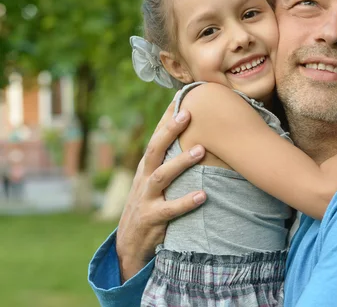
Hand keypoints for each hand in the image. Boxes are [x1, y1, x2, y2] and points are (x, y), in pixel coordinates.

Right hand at [116, 96, 206, 282]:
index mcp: (146, 167)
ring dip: (181, 162)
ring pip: (162, 176)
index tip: (180, 97)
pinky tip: (203, 195)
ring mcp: (146, 198)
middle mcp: (144, 178)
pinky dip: (186, 202)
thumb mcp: (154, 181)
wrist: (130, 244)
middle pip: (154, 149)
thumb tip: (193, 139)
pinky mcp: (152, 219)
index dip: (166, 119)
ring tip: (201, 150)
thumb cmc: (149, 205)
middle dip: (169, 131)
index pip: (155, 138)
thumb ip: (168, 162)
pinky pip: (170, 209)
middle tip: (188, 113)